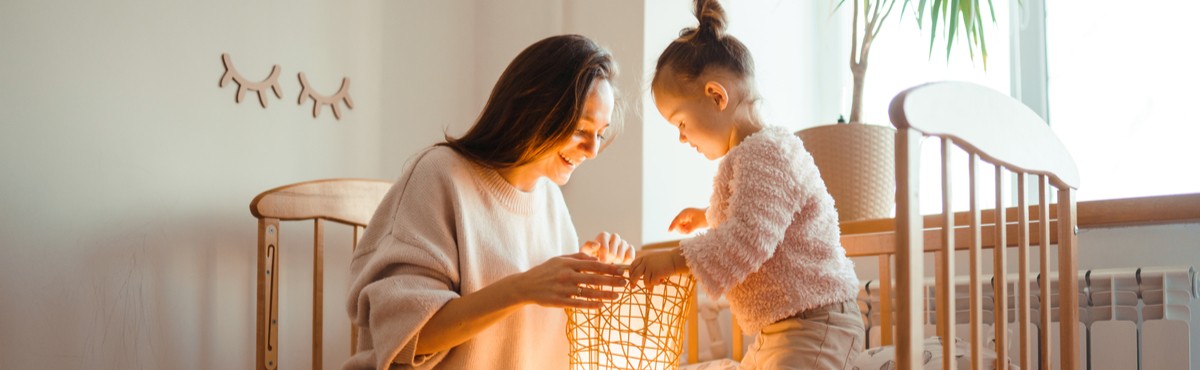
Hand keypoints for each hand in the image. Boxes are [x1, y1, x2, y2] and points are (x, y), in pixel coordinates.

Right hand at [508, 253, 626, 309]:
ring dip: (604, 294)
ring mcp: (563, 289)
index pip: (594, 265)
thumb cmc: (546, 271)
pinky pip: (578, 304)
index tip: (622, 270)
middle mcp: (567, 275)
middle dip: (612, 281)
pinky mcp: (559, 301)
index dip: (609, 267)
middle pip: (594, 278)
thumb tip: (596, 257)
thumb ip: (578, 257)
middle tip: (625, 283)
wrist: (526, 286)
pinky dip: (591, 305)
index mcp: (568, 263)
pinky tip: (601, 306)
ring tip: (617, 296)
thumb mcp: (560, 259)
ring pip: (588, 292)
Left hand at [580, 232, 635, 263]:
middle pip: (613, 254)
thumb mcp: (585, 252)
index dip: (601, 259)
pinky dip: (625, 264)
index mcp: (603, 236)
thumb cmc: (589, 257)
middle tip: (604, 268)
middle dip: (607, 263)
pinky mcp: (630, 249)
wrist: (597, 262)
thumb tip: (597, 245)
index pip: (605, 248)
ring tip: (609, 268)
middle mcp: (614, 237)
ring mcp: (623, 243)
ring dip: (614, 265)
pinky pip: (630, 257)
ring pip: (621, 257)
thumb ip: (588, 247)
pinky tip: (619, 268)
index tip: (600, 265)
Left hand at [628, 248, 689, 288]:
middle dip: (633, 282)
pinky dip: (656, 283)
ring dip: (649, 285)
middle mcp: (646, 262)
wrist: (676, 259)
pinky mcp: (656, 273)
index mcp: (644, 258)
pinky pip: (652, 283)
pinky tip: (661, 280)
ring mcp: (651, 267)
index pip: (633, 265)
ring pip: (645, 281)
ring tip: (654, 285)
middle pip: (635, 274)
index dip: (630, 272)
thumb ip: (646, 266)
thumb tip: (641, 278)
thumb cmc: (667, 260)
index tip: (631, 278)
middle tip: (632, 287)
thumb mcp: (654, 259)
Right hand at [668, 208, 708, 233]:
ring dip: (684, 231)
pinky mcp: (687, 222)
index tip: (669, 231)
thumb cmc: (705, 217)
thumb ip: (690, 227)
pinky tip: (692, 229)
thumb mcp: (698, 223)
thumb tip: (685, 231)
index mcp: (685, 213)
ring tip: (692, 229)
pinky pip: (683, 229)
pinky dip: (687, 231)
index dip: (672, 226)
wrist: (711, 216)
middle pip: (677, 225)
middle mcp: (683, 215)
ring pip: (680, 228)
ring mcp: (685, 219)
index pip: (677, 220)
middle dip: (681, 229)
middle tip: (689, 231)